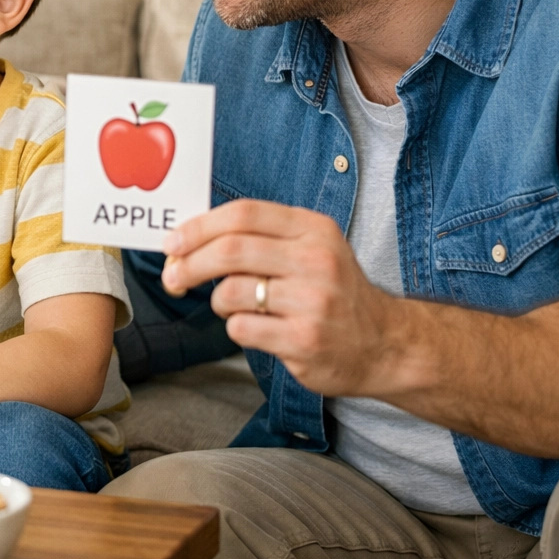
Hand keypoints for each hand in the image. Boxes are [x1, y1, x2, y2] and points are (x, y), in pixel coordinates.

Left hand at [161, 199, 401, 397]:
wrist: (385, 344)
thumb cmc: (333, 292)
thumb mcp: (311, 248)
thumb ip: (260, 236)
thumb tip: (190, 237)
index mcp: (313, 229)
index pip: (243, 214)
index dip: (199, 227)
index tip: (173, 242)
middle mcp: (316, 261)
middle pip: (230, 250)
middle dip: (189, 263)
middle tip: (173, 276)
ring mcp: (313, 303)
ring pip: (230, 292)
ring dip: (218, 301)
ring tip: (234, 305)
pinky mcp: (304, 341)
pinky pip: (242, 328)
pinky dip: (237, 327)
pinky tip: (258, 328)